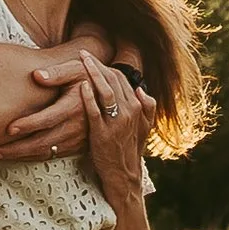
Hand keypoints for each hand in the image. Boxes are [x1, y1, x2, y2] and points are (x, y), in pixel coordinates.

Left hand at [0, 45, 92, 161]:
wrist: (110, 98)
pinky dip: (31, 157)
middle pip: (42, 142)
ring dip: (20, 156)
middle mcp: (75, 127)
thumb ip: (57, 71)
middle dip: (16, 149)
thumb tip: (36, 75)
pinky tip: (15, 156)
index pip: (48, 119)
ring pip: (44, 152)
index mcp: (74, 107)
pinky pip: (50, 156)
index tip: (8, 129)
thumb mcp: (77, 69)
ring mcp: (75, 139)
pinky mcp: (74, 147)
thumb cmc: (88, 78)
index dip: (29, 125)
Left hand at [80, 55, 153, 201]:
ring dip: (93, 74)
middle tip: (82, 53)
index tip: (90, 56)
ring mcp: (116, 123)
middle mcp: (129, 112)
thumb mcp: (144, 129)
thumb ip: (148, 108)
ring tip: (81, 62)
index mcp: (136, 107)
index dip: (105, 66)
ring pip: (106, 91)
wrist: (123, 176)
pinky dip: (89, 97)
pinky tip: (81, 85)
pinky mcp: (103, 134)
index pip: (121, 79)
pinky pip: (95, 111)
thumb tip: (143, 90)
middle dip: (97, 65)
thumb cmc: (129, 150)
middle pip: (113, 81)